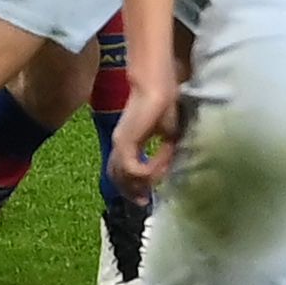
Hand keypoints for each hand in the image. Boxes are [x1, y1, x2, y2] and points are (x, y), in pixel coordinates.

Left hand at [109, 57, 181, 202]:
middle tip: (144, 201)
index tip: (146, 196)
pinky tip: (160, 168)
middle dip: (130, 192)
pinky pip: (133, 168)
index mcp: (128, 140)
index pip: (121, 171)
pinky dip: (146, 172)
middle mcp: (119, 143)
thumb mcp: (169, 133)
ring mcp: (120, 143)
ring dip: (141, 183)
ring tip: (157, 182)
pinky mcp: (125, 141)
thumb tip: (167, 168)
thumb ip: (165, 151)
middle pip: (116, 178)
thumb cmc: (165, 100)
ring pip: (122, 176)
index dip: (132, 186)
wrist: (156, 83)